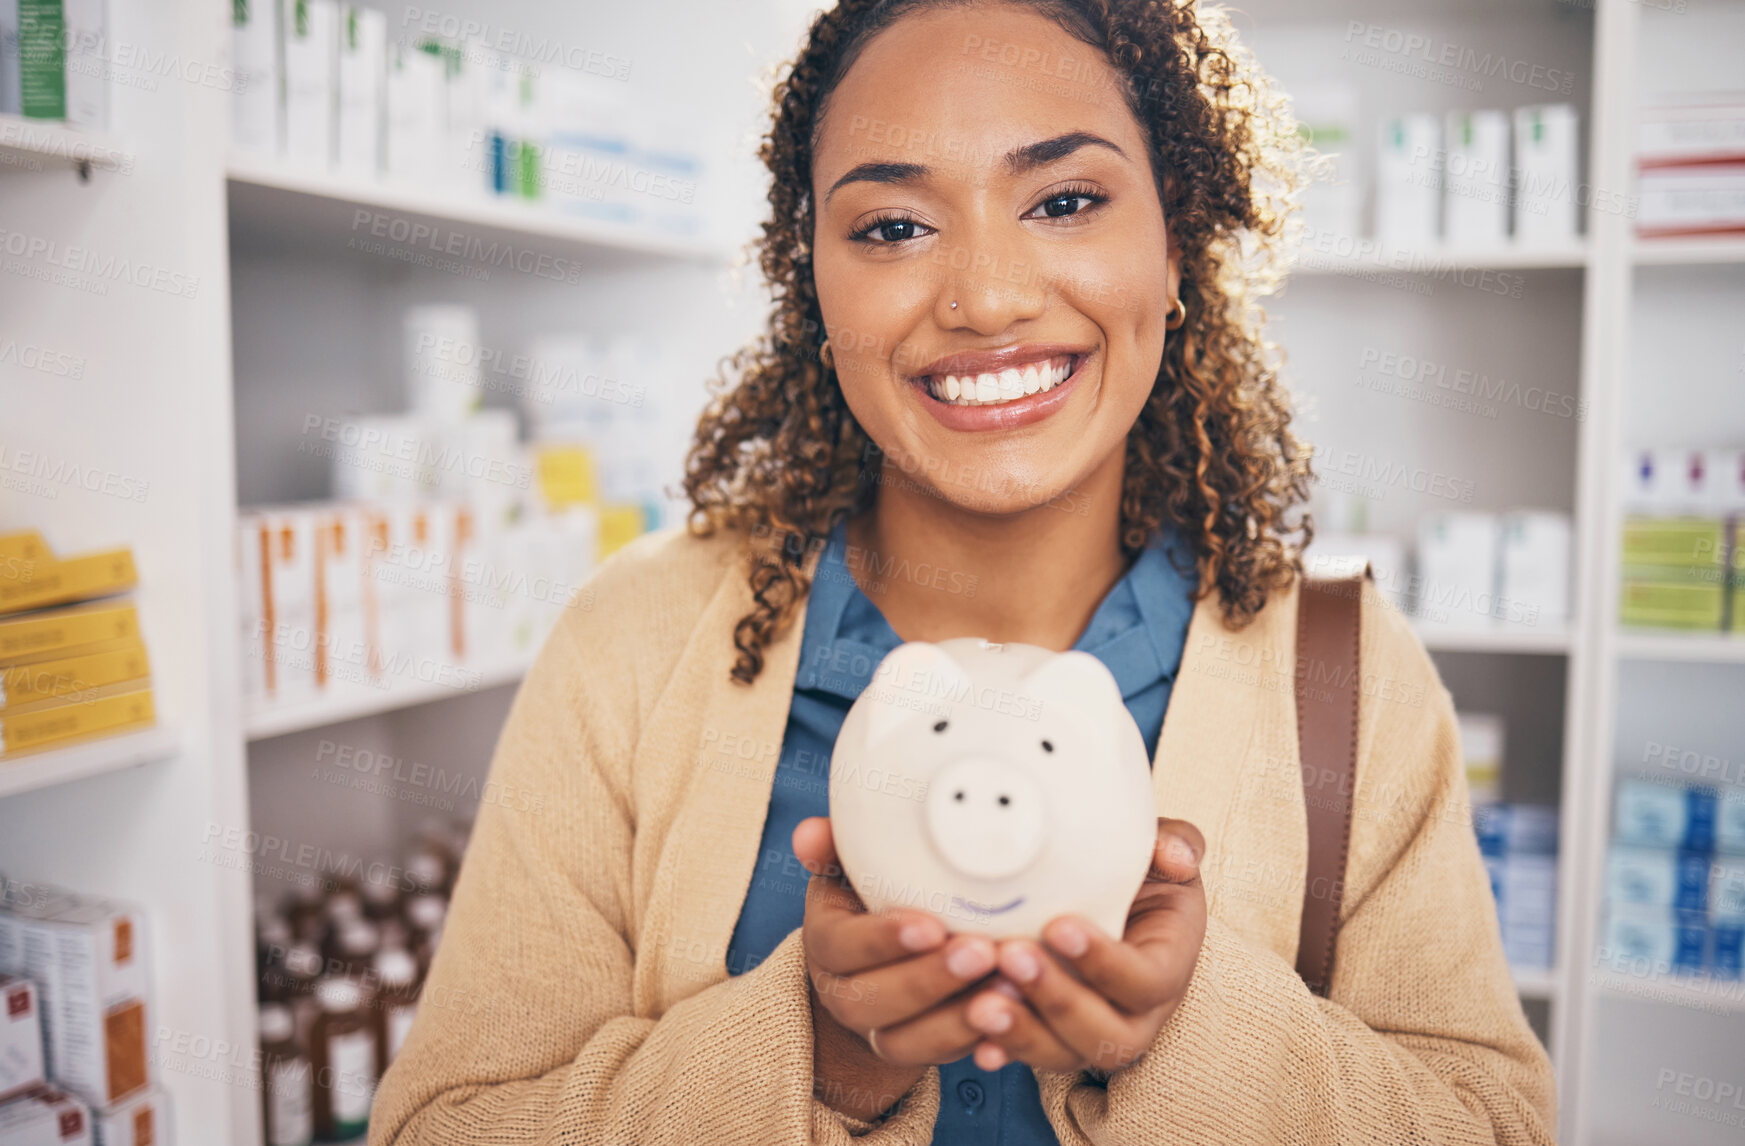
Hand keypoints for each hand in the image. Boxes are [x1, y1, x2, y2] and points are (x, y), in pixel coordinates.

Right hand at [793, 816, 1005, 1121]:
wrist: (879, 959)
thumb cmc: (872, 895)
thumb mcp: (850, 867)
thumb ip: (835, 848)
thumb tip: (809, 832)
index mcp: (826, 944)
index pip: (844, 946)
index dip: (884, 940)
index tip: (931, 925)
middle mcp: (844, 995)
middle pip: (874, 1002)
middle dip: (929, 980)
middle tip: (982, 952)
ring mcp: (879, 1030)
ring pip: (907, 1042)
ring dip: (957, 1019)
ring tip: (1006, 987)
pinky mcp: (919, 1052)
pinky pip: (943, 1059)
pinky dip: (978, 1043)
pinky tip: (1012, 1018)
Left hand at [961, 818, 1206, 1074]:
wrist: (1105, 899)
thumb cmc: (1136, 877)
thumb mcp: (1161, 855)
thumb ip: (1175, 844)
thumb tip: (1175, 855)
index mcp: (1165, 969)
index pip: (1144, 981)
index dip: (1104, 961)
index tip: (1059, 925)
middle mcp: (1134, 1015)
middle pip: (1107, 1034)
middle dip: (1057, 1000)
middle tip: (1012, 957)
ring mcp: (1090, 1033)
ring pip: (1064, 1055)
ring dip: (1023, 1033)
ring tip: (980, 1002)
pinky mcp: (1051, 1039)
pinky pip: (1028, 1058)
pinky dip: (1002, 1051)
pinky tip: (975, 1043)